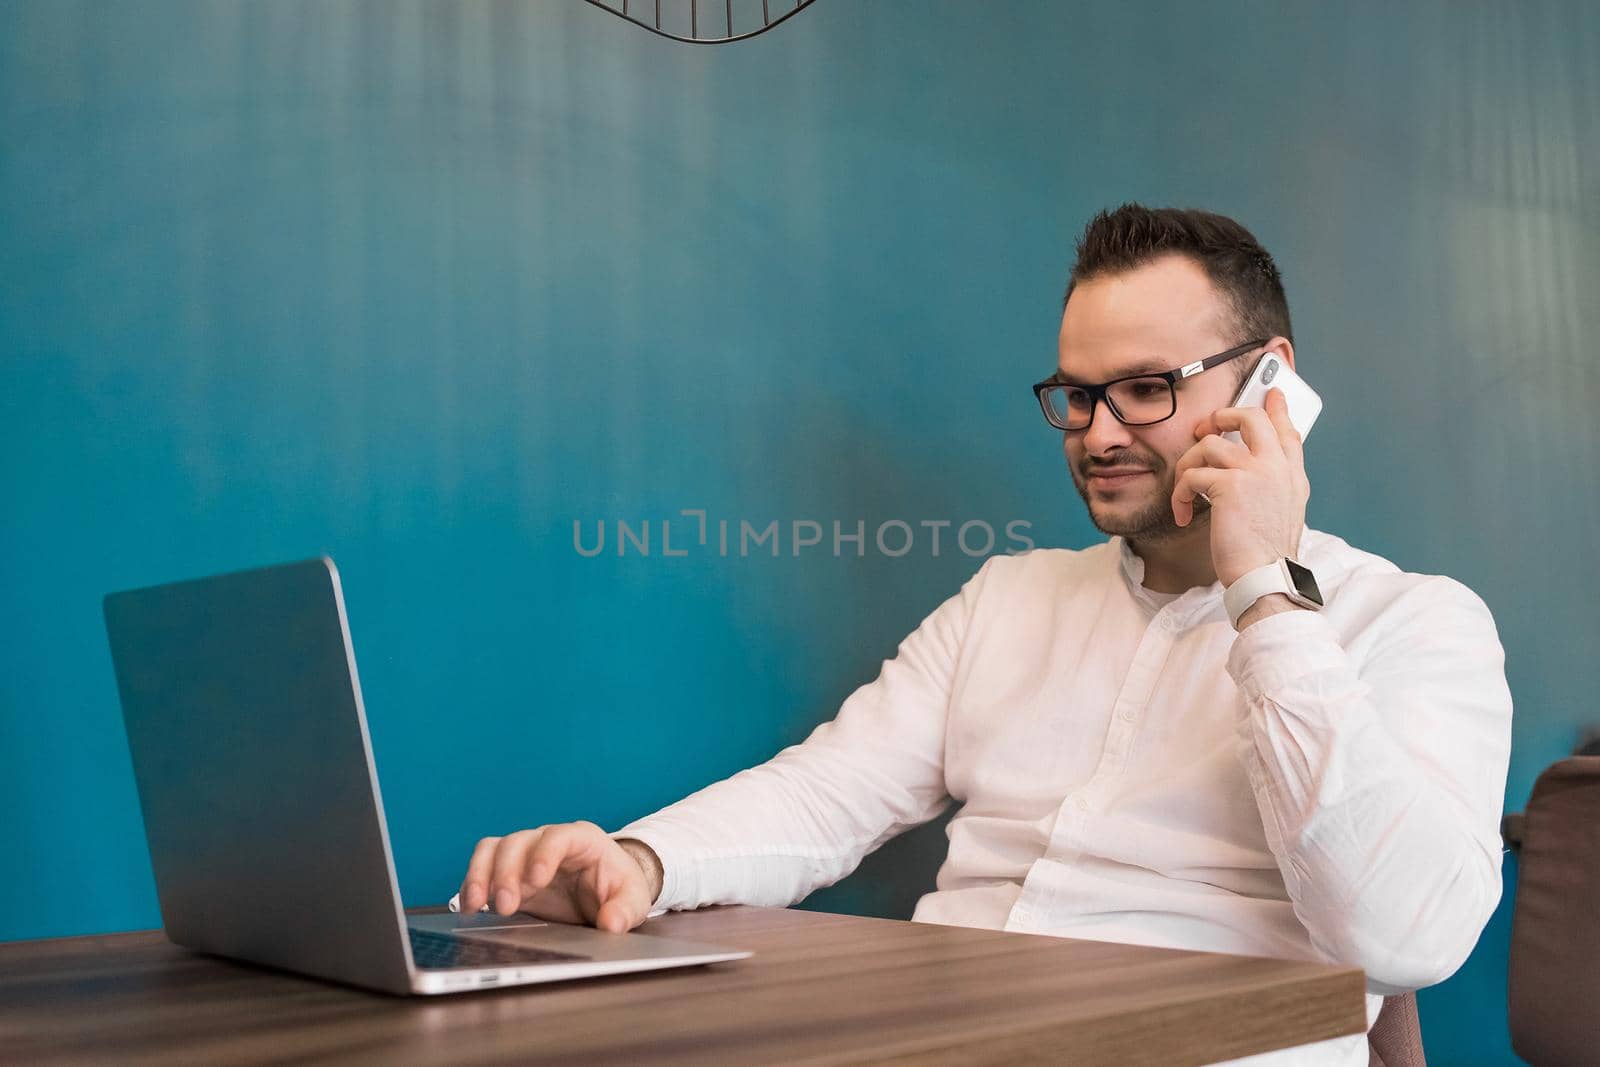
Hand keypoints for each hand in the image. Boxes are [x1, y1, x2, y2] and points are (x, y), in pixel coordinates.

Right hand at [458, 821, 660, 932]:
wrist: (605, 891)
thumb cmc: (618, 887)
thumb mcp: (633, 899)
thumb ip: (624, 910)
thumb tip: (610, 924)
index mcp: (582, 840)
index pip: (559, 837)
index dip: (544, 854)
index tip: (535, 880)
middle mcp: (548, 842)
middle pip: (518, 842)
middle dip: (507, 872)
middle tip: (505, 905)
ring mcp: (525, 856)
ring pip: (493, 849)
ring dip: (481, 875)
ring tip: (477, 904)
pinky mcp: (509, 874)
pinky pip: (483, 867)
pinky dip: (472, 885)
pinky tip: (470, 908)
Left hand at [1171, 387, 1309, 588]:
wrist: (1265, 577)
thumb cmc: (1265, 553)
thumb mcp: (1282, 513)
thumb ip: (1273, 484)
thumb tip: (1254, 467)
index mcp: (1292, 475)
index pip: (1287, 431)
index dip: (1277, 409)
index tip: (1272, 393)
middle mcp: (1277, 467)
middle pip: (1250, 418)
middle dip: (1222, 415)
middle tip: (1205, 430)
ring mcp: (1256, 472)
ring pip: (1209, 444)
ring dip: (1188, 467)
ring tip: (1185, 492)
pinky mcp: (1230, 485)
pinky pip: (1192, 475)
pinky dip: (1180, 494)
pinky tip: (1184, 514)